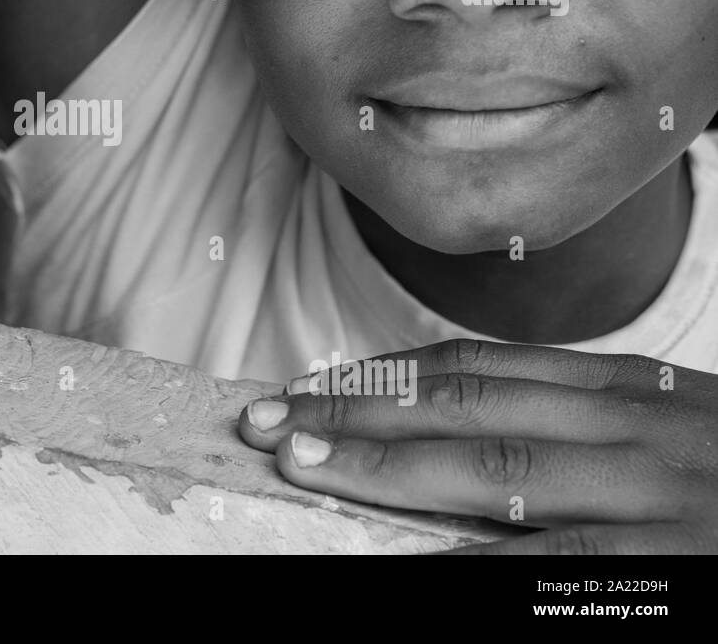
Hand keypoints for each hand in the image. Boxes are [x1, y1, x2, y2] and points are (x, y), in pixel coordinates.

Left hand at [238, 339, 717, 552]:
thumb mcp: (670, 432)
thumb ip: (575, 425)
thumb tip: (453, 427)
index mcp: (631, 394)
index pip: (481, 370)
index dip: (385, 376)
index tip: (309, 387)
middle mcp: (637, 434)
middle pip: (469, 410)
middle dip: (359, 413)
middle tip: (270, 422)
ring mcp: (658, 505)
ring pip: (500, 474)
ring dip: (391, 469)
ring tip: (307, 467)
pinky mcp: (675, 575)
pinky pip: (556, 570)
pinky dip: (478, 563)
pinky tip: (408, 558)